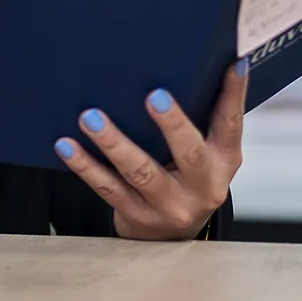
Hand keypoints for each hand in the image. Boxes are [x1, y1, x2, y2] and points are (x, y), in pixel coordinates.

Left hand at [54, 60, 246, 239]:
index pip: (231, 123)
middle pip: (189, 153)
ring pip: (140, 172)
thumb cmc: (186, 178)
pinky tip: (67, 145)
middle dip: (172, 124)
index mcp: (223, 161)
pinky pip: (108, 188)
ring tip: (90, 118)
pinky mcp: (137, 216)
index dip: (234, 93)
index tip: (232, 63)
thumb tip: (193, 62)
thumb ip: (201, 118)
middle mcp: (203, 186)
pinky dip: (86, 166)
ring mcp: (169, 205)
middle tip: (154, 96)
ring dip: (114, 143)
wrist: (169, 239)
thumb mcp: (207, 154)